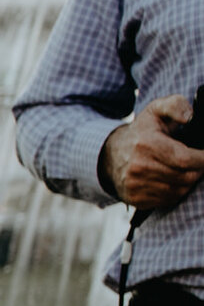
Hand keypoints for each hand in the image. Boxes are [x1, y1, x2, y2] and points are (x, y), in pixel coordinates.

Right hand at [101, 96, 203, 211]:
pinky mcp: (135, 198)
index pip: (185, 160)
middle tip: (198, 163)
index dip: (202, 159)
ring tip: (186, 170)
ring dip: (188, 181)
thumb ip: (176, 105)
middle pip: (185, 177)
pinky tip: (172, 180)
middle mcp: (138, 167)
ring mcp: (135, 185)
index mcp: (146, 144)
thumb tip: (190, 117)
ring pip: (179, 190)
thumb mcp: (156, 110)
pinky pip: (168, 200)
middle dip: (198, 170)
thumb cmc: (142, 131)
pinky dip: (176, 191)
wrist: (110, 154)